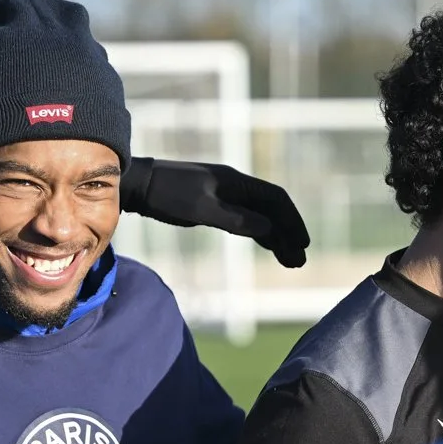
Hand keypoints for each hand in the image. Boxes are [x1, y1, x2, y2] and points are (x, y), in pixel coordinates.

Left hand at [120, 158, 310, 267]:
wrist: (140, 185)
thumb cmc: (168, 195)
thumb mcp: (202, 210)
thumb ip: (236, 219)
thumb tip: (269, 229)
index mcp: (236, 182)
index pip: (276, 199)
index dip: (292, 221)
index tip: (302, 244)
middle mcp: (235, 186)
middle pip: (272, 210)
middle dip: (288, 234)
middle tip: (298, 261)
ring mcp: (226, 195)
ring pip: (260, 216)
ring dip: (276, 237)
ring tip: (289, 261)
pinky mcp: (216, 204)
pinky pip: (246, 219)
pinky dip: (259, 234)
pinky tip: (268, 246)